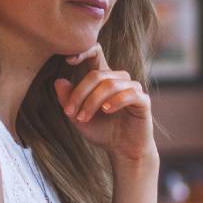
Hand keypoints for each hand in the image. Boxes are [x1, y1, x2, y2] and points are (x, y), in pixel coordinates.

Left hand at [54, 43, 155, 162]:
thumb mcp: (78, 117)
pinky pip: (130, 94)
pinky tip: (106, 111)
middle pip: (97, 74)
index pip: (96, 53)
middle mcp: (119, 79)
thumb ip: (68, 100)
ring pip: (110, 84)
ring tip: (83, 118)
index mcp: (104, 78)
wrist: (122, 151)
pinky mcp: (143, 100)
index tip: (68, 60)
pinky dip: (116, 101)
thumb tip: (58, 81)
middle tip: (70, 113)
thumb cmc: (102, 132)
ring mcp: (133, 88)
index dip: (84, 51)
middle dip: (80, 94)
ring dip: (93, 101)